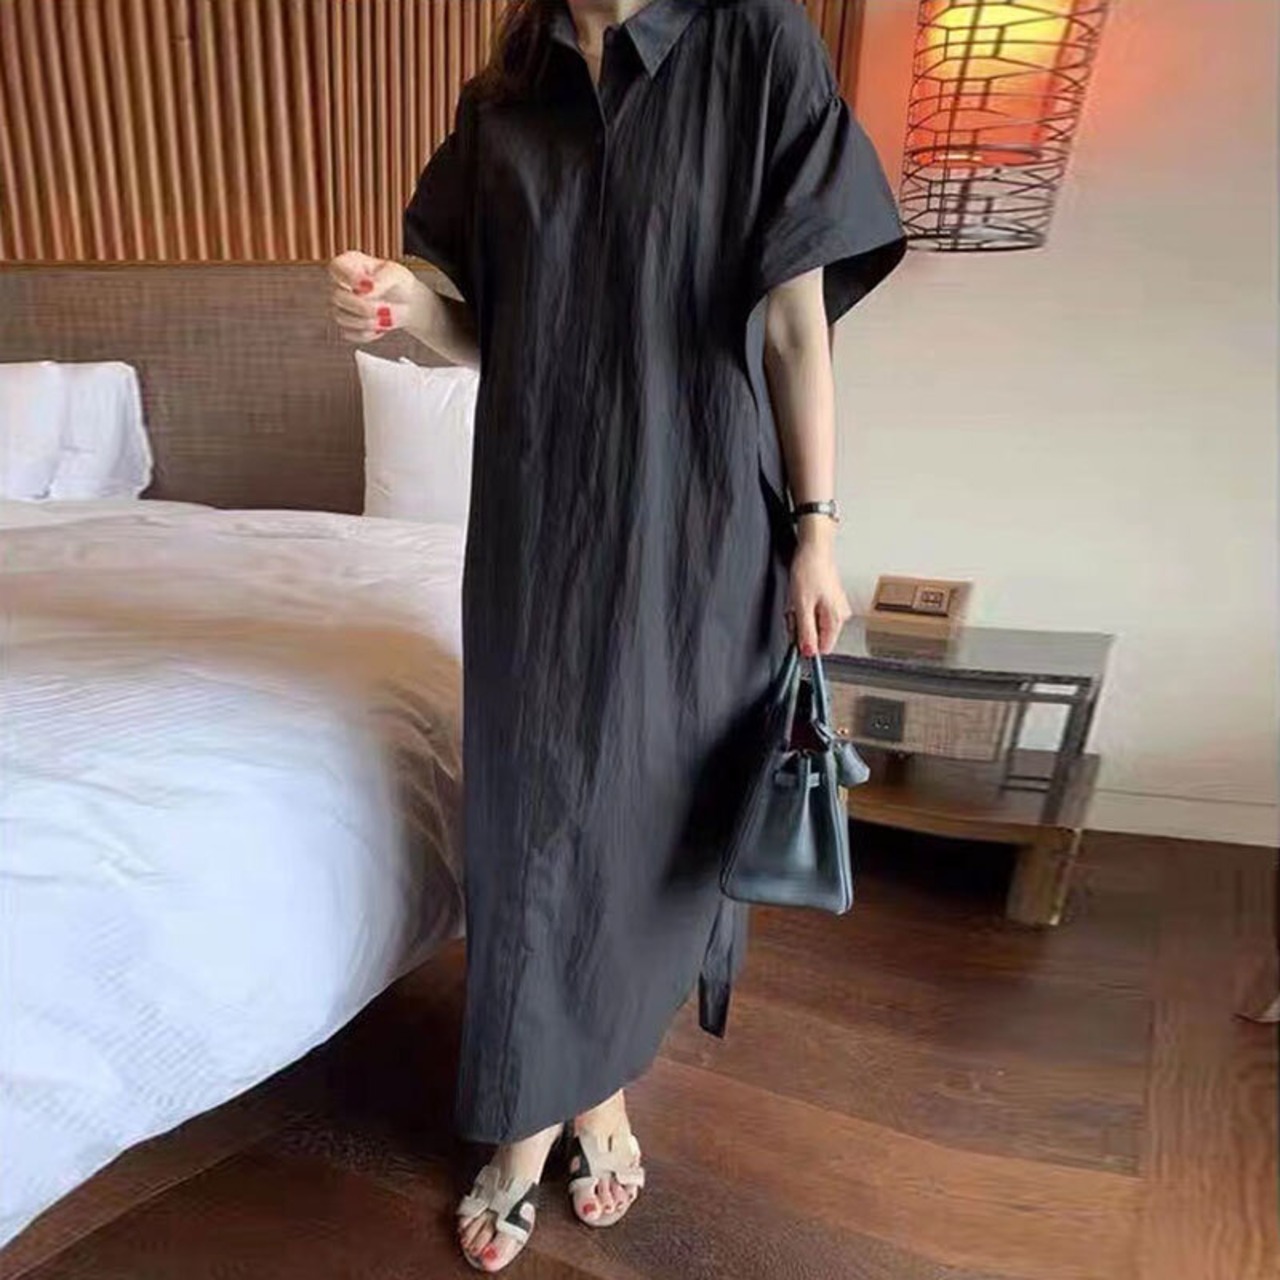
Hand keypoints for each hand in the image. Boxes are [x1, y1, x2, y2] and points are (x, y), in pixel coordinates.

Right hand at [328, 250, 428, 343]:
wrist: (407, 304)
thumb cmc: (398, 283)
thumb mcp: (396, 274)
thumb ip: (382, 279)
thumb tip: (369, 289)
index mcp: (349, 264)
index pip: (336, 267)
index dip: (349, 278)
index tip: (368, 286)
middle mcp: (341, 284)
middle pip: (337, 296)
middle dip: (361, 306)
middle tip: (382, 310)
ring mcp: (341, 305)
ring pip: (340, 317)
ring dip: (365, 322)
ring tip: (386, 319)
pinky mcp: (346, 325)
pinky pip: (348, 333)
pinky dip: (366, 333)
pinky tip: (380, 328)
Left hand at [786, 524, 850, 656]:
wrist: (814, 547)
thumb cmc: (810, 569)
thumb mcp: (802, 605)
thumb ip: (805, 631)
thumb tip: (807, 652)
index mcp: (836, 619)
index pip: (822, 648)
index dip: (805, 644)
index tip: (795, 633)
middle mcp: (839, 615)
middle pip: (816, 636)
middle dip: (800, 627)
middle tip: (793, 611)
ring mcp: (834, 607)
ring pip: (812, 624)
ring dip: (800, 616)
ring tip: (797, 599)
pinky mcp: (828, 600)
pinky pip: (813, 612)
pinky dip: (802, 607)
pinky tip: (799, 595)